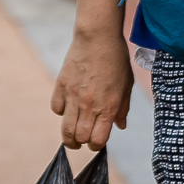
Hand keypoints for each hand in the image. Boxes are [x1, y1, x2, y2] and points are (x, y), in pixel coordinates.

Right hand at [51, 26, 133, 148]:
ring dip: (69, 136)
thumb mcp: (127, 84)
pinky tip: (67, 108)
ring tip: (71, 136)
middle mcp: (90, 105)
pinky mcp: (61, 86)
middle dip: (82, 143)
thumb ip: (123, 108)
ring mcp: (73, 97)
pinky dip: (61, 112)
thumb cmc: (116, 59)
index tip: (97, 142)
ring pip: (66, 129)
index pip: (98, 140)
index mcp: (108, 107)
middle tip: (83, 140)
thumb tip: (120, 126)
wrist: (97, 37)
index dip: (97, 146)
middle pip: (80, 138)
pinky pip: (57, 109)